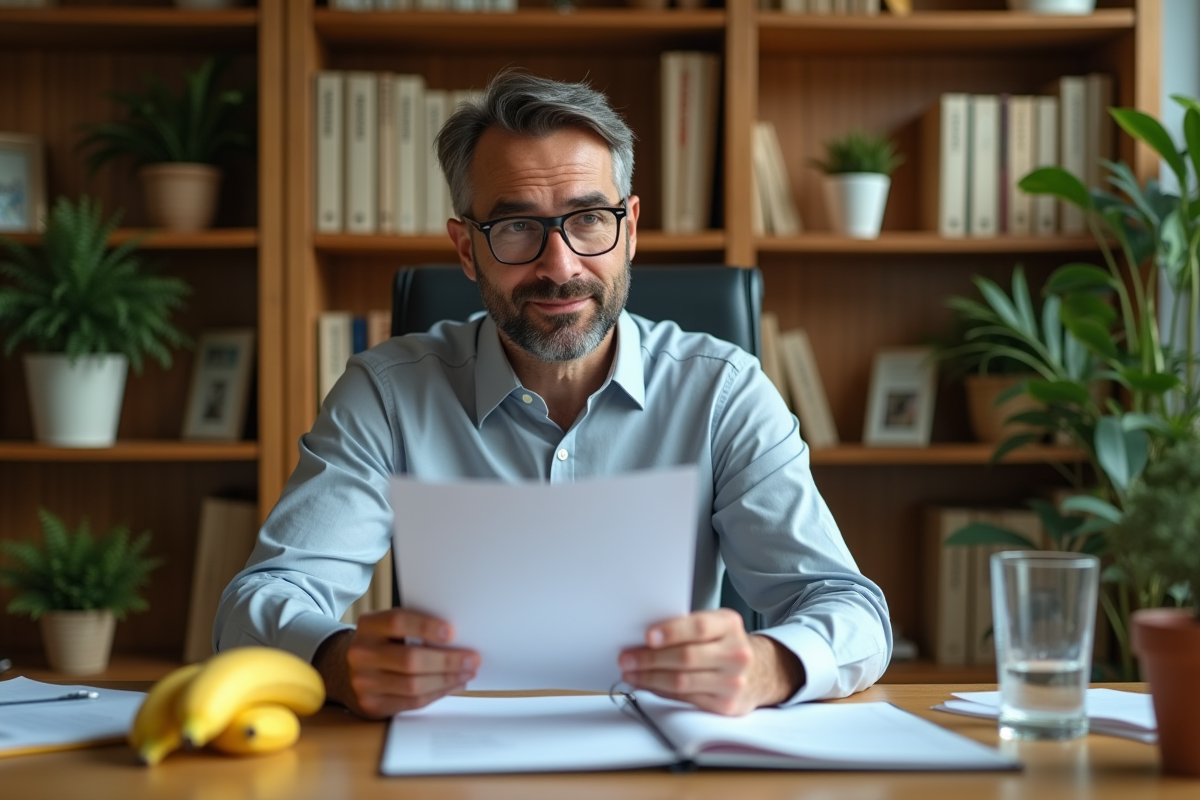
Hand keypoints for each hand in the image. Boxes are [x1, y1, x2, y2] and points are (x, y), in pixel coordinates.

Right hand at [313, 608, 479, 717]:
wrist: (344, 670)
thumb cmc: (380, 644)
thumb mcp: (387, 629)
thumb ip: (413, 628)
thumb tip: (458, 638)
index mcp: (368, 626)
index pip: (398, 622)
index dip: (426, 626)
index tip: (452, 632)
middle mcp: (362, 654)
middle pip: (410, 659)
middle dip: (447, 661)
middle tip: (472, 659)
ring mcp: (364, 682)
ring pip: (413, 685)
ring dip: (447, 680)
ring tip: (467, 673)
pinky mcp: (372, 705)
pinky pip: (412, 702)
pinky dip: (437, 693)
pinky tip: (453, 685)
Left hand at [618, 609, 803, 715]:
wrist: (760, 671)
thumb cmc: (726, 644)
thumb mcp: (716, 625)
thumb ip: (687, 627)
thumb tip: (645, 638)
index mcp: (729, 625)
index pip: (699, 627)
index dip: (672, 632)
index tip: (647, 637)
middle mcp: (735, 653)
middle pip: (686, 657)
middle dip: (650, 659)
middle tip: (627, 658)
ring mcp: (733, 681)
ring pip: (682, 681)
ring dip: (650, 678)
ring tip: (631, 673)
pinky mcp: (726, 705)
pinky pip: (686, 698)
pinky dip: (661, 691)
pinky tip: (648, 685)